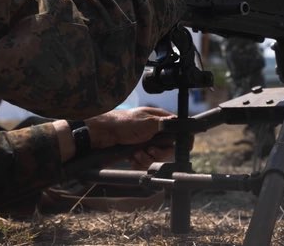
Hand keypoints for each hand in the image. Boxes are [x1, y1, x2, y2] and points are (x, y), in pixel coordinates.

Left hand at [52, 107, 175, 166]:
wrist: (102, 134)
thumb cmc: (123, 123)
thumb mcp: (147, 122)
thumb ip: (165, 124)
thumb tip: (182, 124)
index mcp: (159, 120)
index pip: (178, 131)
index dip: (180, 141)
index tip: (179, 148)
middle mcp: (154, 132)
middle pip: (168, 149)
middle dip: (159, 153)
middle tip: (150, 151)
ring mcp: (145, 143)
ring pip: (155, 158)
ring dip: (146, 159)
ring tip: (137, 153)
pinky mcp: (136, 152)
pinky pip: (144, 163)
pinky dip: (139, 163)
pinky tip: (132, 158)